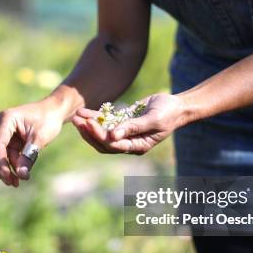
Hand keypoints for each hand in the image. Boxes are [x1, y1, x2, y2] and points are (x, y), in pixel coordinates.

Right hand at [0, 99, 63, 186]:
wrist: (55, 111)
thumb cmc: (48, 119)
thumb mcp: (40, 138)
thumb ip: (29, 155)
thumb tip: (21, 175)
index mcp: (6, 119)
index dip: (0, 162)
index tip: (7, 176)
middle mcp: (1, 125)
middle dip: (2, 168)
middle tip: (11, 183)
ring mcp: (4, 132)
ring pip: (0, 155)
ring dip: (7, 169)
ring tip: (16, 183)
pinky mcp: (9, 139)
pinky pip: (7, 155)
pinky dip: (12, 165)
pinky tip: (19, 176)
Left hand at [71, 93, 186, 154]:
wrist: (176, 105)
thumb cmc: (168, 113)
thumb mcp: (153, 120)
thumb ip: (133, 127)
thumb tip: (112, 135)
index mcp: (137, 146)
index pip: (113, 145)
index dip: (99, 136)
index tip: (89, 124)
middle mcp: (128, 142)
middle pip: (103, 143)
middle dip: (89, 133)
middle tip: (77, 121)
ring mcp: (124, 133)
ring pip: (102, 133)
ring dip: (88, 126)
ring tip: (76, 117)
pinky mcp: (122, 122)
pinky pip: (106, 122)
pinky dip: (94, 117)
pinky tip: (83, 111)